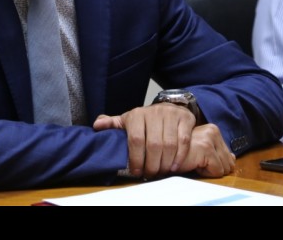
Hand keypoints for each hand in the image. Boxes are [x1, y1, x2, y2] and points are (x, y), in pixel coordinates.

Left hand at [93, 103, 235, 179]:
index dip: (136, 158)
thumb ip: (113, 124)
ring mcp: (171, 115)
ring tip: (162, 172)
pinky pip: (184, 141)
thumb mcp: (128, 120)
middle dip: (152, 164)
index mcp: (137, 115)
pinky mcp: (185, 119)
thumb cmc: (146, 120)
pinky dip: (179, 156)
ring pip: (169, 144)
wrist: (169, 107)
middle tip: (150, 174)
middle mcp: (154, 112)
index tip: (137, 172)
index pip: (135, 139)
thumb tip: (96, 125)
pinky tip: (174, 166)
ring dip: (165, 163)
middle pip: (153, 144)